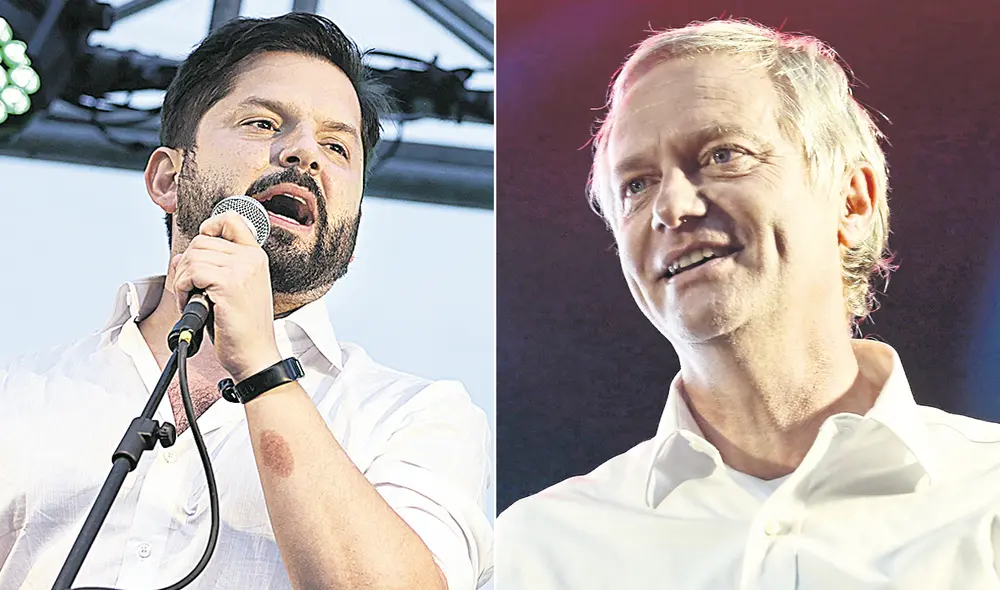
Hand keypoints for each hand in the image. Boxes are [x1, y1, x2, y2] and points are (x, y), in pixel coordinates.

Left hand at [171, 211, 281, 380]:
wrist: (255, 355)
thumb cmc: (243, 328)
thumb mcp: (232, 290)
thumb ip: (212, 267)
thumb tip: (181, 257)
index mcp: (255, 257)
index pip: (231, 220)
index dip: (210, 226)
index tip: (202, 249)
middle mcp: (251, 258)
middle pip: (201, 240)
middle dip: (187, 264)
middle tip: (191, 289)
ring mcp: (241, 269)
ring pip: (193, 255)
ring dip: (183, 279)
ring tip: (193, 299)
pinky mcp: (229, 284)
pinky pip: (191, 273)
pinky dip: (183, 289)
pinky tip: (192, 304)